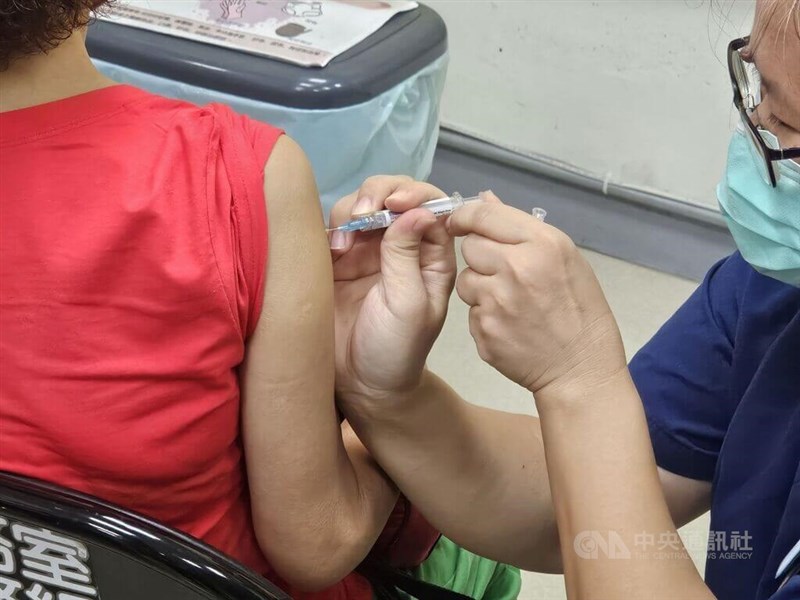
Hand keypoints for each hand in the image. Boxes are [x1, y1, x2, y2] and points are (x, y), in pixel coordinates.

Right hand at [330, 176, 455, 404]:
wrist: (360, 386)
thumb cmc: (395, 350)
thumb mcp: (409, 304)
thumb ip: (408, 256)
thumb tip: (417, 209)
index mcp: (431, 255)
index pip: (430, 205)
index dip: (414, 194)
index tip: (394, 203)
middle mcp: (400, 246)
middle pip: (392, 195)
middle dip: (378, 194)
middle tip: (362, 214)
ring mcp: (366, 251)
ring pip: (359, 207)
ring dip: (351, 212)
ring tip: (343, 243)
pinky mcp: (335, 261)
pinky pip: (331, 228)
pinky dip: (328, 228)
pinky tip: (330, 249)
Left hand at [447, 192, 625, 400]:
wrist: (581, 369)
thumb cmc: (580, 309)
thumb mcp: (565, 258)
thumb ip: (522, 229)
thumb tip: (484, 198)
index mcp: (542, 244)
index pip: (483, 215)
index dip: (465, 217)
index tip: (461, 223)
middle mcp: (515, 269)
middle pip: (470, 246)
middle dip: (481, 255)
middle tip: (504, 271)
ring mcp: (496, 302)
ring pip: (466, 279)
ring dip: (480, 286)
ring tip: (510, 301)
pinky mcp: (483, 330)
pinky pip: (471, 311)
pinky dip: (484, 315)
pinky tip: (509, 324)